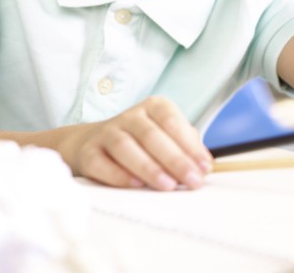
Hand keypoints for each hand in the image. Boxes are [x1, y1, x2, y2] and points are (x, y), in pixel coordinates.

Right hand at [65, 96, 212, 190]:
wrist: (92, 143)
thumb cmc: (140, 143)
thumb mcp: (165, 136)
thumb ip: (186, 147)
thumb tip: (203, 165)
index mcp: (152, 107)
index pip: (171, 121)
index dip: (189, 145)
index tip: (204, 168)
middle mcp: (129, 116)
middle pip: (151, 135)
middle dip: (175, 159)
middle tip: (192, 181)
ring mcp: (106, 133)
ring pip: (125, 146)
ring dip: (148, 167)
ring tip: (167, 185)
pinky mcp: (88, 153)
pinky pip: (101, 163)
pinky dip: (118, 175)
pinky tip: (136, 185)